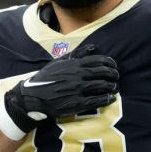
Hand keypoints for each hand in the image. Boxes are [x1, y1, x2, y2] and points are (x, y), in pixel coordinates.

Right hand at [1, 44, 118, 133]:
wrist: (34, 97)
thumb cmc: (46, 78)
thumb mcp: (59, 62)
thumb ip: (77, 54)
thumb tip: (93, 47)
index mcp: (74, 65)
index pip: (97, 60)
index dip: (109, 62)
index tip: (114, 65)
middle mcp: (77, 76)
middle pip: (102, 73)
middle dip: (112, 74)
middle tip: (116, 76)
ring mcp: (78, 90)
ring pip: (100, 86)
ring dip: (111, 86)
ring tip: (114, 86)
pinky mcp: (77, 103)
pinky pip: (96, 100)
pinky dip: (106, 98)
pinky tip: (111, 98)